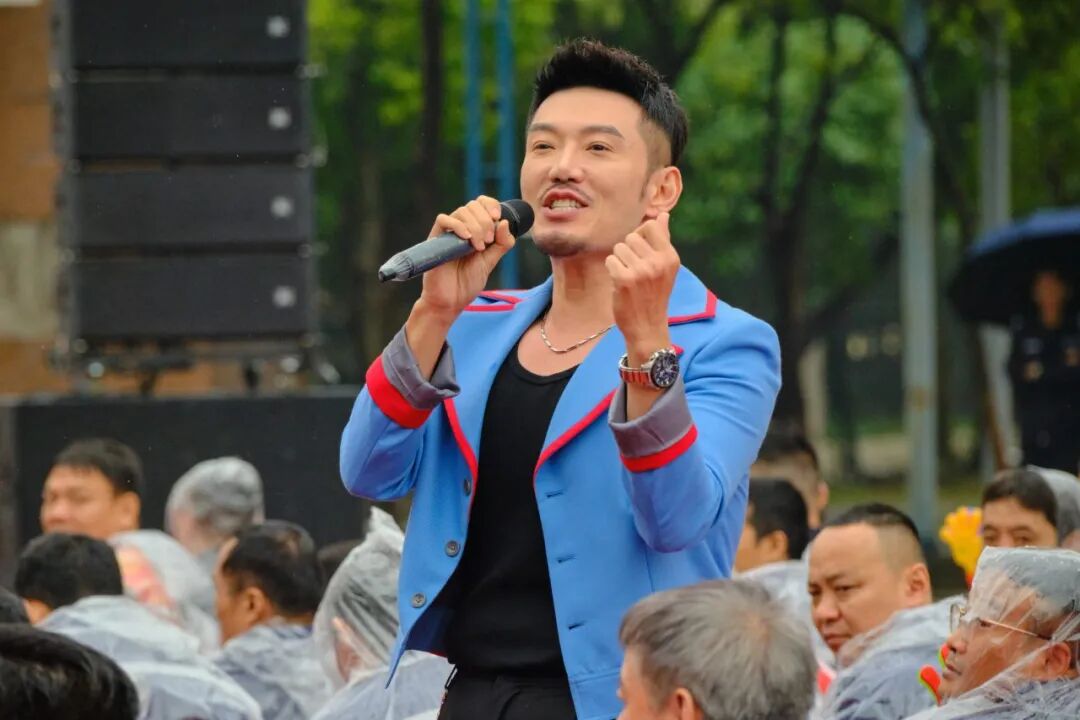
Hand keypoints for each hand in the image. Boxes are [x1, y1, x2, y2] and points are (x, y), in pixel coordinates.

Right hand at [417, 196, 516, 322]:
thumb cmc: (467, 283)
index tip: (497, 217)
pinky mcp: (436, 240)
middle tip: (488, 242)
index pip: (481, 204)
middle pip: (473, 206)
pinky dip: (458, 225)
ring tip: (479, 247)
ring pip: (461, 211)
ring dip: (475, 226)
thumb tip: (505, 222)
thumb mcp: (490, 262)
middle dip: (485, 221)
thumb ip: (502, 244)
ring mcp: (448, 233)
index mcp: (475, 230)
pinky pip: (443, 220)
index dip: (490, 204)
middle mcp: (461, 228)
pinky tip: (466, 238)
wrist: (450, 301)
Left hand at [605, 212, 678, 363]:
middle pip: (631, 236)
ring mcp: (641, 271)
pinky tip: (620, 283)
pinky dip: (612, 270)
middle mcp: (658, 262)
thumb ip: (663, 239)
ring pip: (618, 248)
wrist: (647, 326)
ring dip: (619, 261)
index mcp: (670, 256)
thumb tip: (663, 215)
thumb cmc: (654, 294)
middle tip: (635, 270)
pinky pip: (610, 260)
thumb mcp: (664, 267)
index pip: (650, 226)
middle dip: (628, 251)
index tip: (641, 253)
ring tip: (628, 277)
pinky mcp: (624, 279)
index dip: (641, 236)